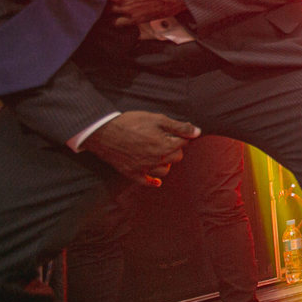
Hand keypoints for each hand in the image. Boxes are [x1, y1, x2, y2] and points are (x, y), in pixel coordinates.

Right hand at [81, 111, 200, 185]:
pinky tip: (156, 180)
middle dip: (175, 148)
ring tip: (160, 154)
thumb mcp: (157, 119)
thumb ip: (179, 127)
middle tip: (165, 139)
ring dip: (166, 163)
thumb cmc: (131, 123)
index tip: (174, 131)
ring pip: (165, 170)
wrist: (103, 131)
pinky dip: (153, 181)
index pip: (184, 143)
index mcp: (165, 146)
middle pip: (177, 157)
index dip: (180, 135)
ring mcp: (144, 168)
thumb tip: (198, 132)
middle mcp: (157, 160)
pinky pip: (146, 182)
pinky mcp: (132, 173)